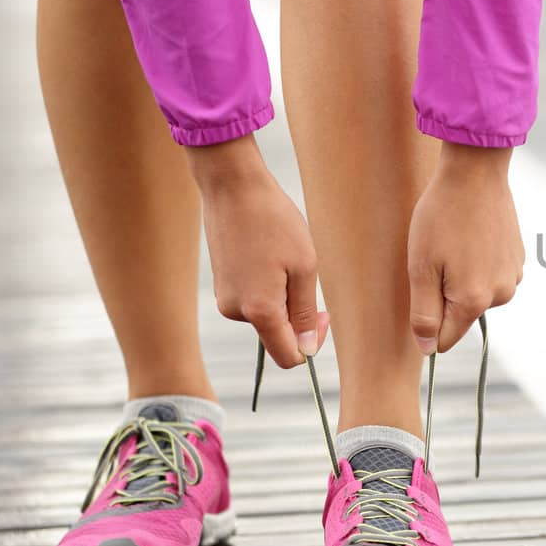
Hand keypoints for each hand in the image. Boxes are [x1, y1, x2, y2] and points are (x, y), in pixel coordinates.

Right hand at [187, 136, 325, 368]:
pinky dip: (268, 286)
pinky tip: (269, 255)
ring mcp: (225, 298)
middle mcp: (235, 311)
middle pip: (277, 334)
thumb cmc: (274, 223)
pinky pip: (253, 299)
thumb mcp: (304, 266)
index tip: (323, 315)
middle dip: (298, 314)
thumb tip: (306, 350)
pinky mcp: (222, 285)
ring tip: (284, 258)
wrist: (233, 188)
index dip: (311, 344)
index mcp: (259, 311)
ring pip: (266, 315)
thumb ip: (304, 312)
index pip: (288, 356)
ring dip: (284, 296)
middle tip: (308, 275)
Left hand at [408, 144, 523, 353]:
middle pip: (462, 315)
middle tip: (436, 257)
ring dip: (463, 279)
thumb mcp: (421, 267)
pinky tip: (471, 237)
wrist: (477, 173)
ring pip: (477, 295)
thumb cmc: (441, 216)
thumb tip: (428, 350)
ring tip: (455, 243)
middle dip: (445, 295)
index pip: (445, 339)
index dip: (426, 321)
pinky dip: (479, 264)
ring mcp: (514, 276)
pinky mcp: (519, 259)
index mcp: (474, 301)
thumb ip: (424, 314)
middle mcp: (501, 295)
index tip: (421, 287)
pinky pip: (491, 276)